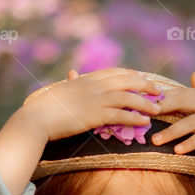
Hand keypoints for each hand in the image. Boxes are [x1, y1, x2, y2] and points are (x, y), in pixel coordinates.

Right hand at [17, 67, 164, 142]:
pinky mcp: (95, 115)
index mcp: (86, 79)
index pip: (115, 72)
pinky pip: (121, 115)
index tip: (143, 79)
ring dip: (145, 103)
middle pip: (127, 80)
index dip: (132, 75)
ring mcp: (95, 99)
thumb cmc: (45, 107)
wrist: (36, 119)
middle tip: (158, 91)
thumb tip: (73, 73)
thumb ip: (71, 82)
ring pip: (128, 97)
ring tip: (157, 109)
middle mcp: (93, 86)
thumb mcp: (60, 90)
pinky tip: (144, 122)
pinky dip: (135, 118)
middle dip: (145, 84)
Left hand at [148, 71, 194, 152]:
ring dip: (171, 132)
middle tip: (141, 117)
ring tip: (155, 141)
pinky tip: (178, 151)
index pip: (178, 92)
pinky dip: (191, 143)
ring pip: (189, 123)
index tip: (141, 100)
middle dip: (160, 109)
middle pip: (180, 103)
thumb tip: (193, 75)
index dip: (160, 96)